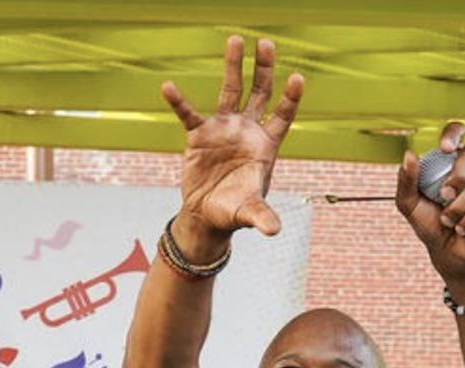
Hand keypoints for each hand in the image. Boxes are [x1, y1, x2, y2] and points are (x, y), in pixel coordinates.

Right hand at [161, 36, 303, 240]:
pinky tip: (168, 87)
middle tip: (267, 43)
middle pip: (260, 92)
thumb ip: (261, 217)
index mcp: (265, 145)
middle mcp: (247, 130)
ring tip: (235, 39)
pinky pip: (188, 114)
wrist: (207, 216)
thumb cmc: (234, 212)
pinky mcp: (198, 135)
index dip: (290, 97)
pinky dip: (178, 101)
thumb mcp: (249, 213)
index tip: (296, 77)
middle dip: (265, 68)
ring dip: (233, 66)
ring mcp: (223, 129)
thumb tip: (274, 231)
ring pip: (231, 90)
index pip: (282, 114)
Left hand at [394, 122, 464, 287]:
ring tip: (449, 220)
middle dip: (456, 177)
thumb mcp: (409, 204)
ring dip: (461, 203)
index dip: (454, 134)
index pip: (457, 132)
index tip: (445, 149)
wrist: (448, 251)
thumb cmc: (429, 224)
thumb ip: (406, 180)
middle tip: (443, 197)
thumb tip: (410, 154)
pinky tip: (464, 227)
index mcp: (448, 161)